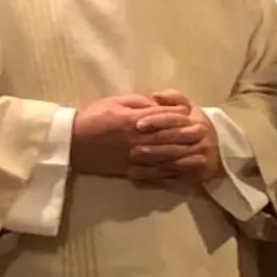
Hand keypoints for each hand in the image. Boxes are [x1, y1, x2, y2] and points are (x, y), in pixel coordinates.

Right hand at [70, 95, 191, 177]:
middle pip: (169, 139)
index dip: (181, 118)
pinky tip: (179, 175)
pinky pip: (152, 174)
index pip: (165, 119)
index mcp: (136, 120)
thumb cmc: (93, 118)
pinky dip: (167, 175)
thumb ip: (139, 103)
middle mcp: (139, 140)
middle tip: (204, 137)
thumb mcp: (116, 102)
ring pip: (164, 158)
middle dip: (188, 138)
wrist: (71, 142)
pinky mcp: (129, 170)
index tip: (194, 118)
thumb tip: (158, 104)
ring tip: (200, 158)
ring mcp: (135, 157)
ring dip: (184, 158)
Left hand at [125, 90, 220, 186]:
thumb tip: (155, 95)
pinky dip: (153, 179)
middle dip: (152, 146)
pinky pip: (171, 179)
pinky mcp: (193, 177)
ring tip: (130, 165)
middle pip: (174, 143)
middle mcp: (201, 141)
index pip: (175, 120)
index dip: (157, 121)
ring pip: (172, 162)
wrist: (217, 152)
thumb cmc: (195, 127)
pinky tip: (137, 177)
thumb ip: (174, 98)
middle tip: (131, 149)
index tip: (138, 125)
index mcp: (198, 123)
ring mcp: (198, 160)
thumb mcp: (190, 109)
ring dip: (151, 164)